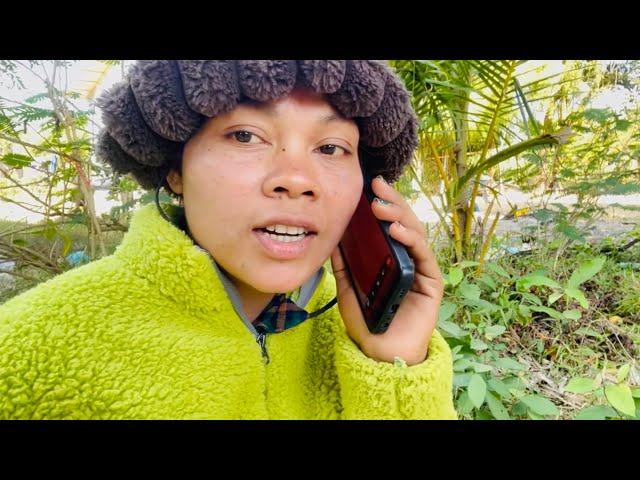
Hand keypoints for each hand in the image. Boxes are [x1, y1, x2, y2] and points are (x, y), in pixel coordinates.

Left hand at [330, 175, 443, 365]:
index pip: (388, 223)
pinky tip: (398, 231)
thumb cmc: (366, 320)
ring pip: (415, 233)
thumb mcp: (347, 287)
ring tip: (380, 206)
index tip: (368, 186)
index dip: (382, 203)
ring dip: (399, 216)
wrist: (378, 352)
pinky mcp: (431, 281)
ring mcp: (421, 268)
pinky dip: (411, 240)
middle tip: (377, 185)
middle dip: (391, 201)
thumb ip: (343, 264)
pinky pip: (423, 255)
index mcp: (390, 256)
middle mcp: (408, 258)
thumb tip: (333, 237)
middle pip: (403, 222)